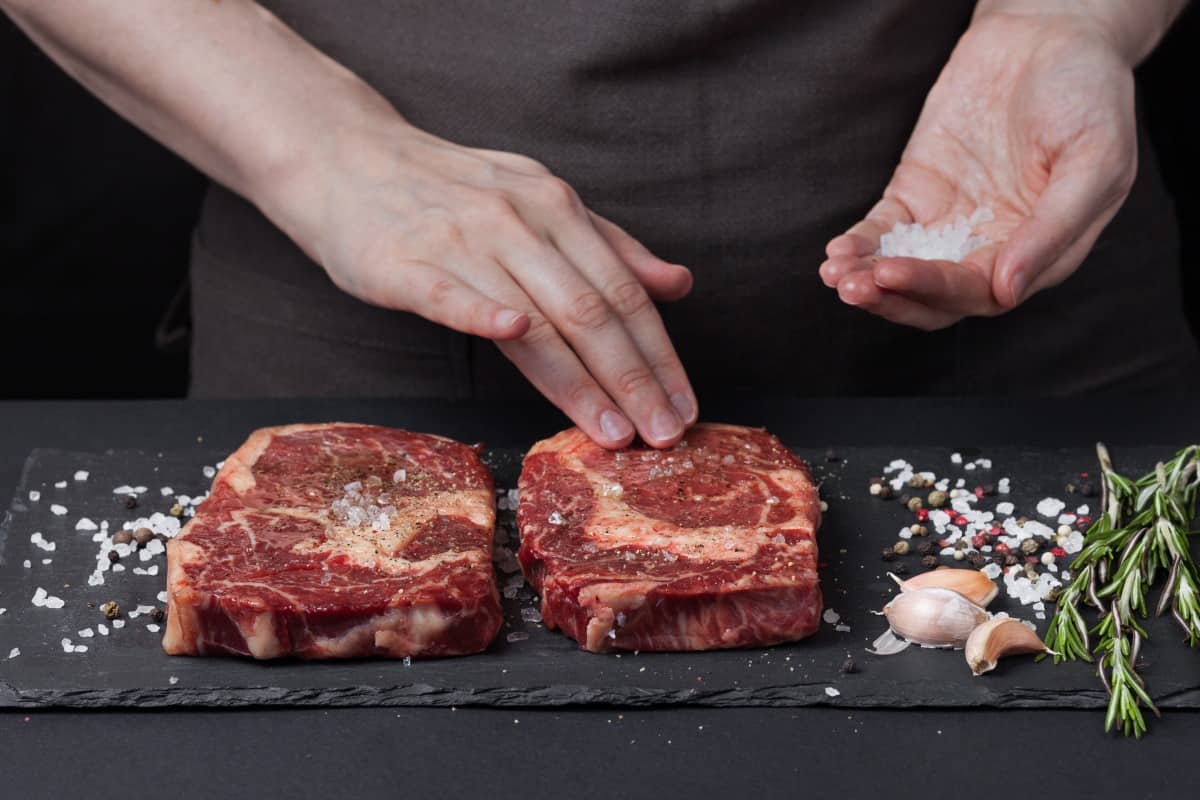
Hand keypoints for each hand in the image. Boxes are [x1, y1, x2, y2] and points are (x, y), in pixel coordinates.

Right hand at [278, 122, 697, 448]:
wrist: (348, 158)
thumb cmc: (452, 192)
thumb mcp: (539, 200)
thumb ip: (609, 245)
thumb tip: (677, 284)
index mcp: (556, 209)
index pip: (623, 292)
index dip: (659, 354)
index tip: (684, 407)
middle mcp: (517, 222)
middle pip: (589, 310)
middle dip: (634, 379)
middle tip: (663, 435)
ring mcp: (460, 240)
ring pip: (532, 316)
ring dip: (578, 378)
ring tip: (612, 430)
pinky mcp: (403, 261)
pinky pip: (448, 292)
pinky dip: (481, 310)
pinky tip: (512, 335)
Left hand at [819, 12, 1137, 328]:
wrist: (1048, 35)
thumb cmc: (1089, 95)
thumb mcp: (1095, 159)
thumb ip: (1055, 228)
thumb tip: (1008, 291)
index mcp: (1040, 253)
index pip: (981, 293)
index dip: (936, 289)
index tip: (896, 274)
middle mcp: (992, 247)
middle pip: (935, 297)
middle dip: (893, 296)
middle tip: (855, 288)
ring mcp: (951, 223)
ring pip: (903, 272)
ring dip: (868, 282)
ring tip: (836, 274)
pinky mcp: (917, 194)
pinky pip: (884, 232)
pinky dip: (860, 244)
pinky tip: (838, 251)